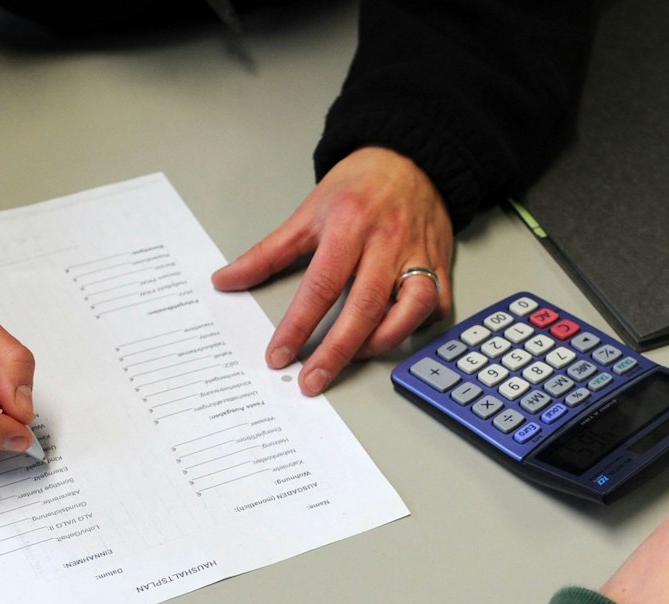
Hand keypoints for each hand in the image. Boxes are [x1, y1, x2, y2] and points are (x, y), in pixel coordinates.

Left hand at [213, 146, 453, 394]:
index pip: (321, 285)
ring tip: (354, 356)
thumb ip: (268, 252)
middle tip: (312, 380)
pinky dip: (416, 328)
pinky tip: (394, 334)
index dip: (299, 325)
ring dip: (381, 342)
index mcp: (349, 225)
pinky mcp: (441, 265)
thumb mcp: (308, 211)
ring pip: (410, 309)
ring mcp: (418, 255)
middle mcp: (387, 242)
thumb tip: (227, 281)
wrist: (412, 157)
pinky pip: (436, 307)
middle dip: (336, 351)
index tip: (279, 355)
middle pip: (364, 306)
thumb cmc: (360, 184)